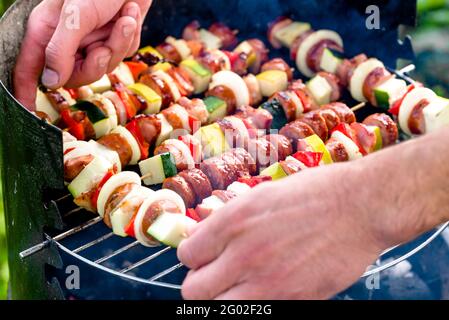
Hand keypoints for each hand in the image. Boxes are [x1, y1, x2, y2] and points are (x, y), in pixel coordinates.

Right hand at [13, 0, 151, 108]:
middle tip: (103, 46)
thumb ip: (60, 49)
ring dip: (117, 44)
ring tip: (123, 19)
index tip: (29, 112)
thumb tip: (52, 82)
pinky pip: (122, 54)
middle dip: (95, 63)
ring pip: (104, 67)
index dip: (27, 90)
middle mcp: (68, 40)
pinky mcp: (114, 40)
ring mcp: (92, 41)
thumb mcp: (75, 15)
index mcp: (47, 31)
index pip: (30, 68)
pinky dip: (128, 37)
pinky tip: (129, 15)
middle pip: (76, 76)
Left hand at [177, 163, 386, 299]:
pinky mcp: (292, 300)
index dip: (193, 257)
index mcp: (233, 221)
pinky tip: (264, 289)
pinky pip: (255, 312)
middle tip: (215, 275)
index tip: (203, 256)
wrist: (360, 206)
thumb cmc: (312, 194)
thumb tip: (201, 238)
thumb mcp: (260, 195)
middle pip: (194, 290)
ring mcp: (268, 281)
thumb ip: (226, 221)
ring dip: (221, 299)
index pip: (187, 255)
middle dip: (201, 282)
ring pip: (218, 309)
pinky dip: (253, 303)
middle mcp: (244, 253)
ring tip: (236, 286)